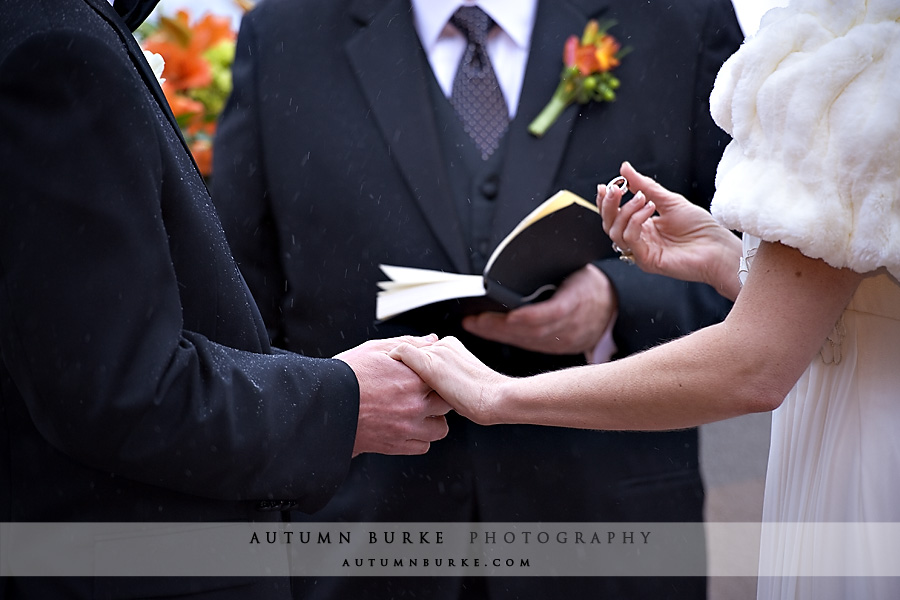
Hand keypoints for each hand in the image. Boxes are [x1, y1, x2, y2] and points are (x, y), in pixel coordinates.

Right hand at [335, 335, 450, 455]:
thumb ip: (409, 344)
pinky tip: (408, 426)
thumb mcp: (377, 349)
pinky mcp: (395, 446)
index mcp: (413, 380)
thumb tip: (432, 340)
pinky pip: (423, 446)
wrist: (325, 404)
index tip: (430, 375)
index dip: (438, 376)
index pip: (444, 379)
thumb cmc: (347, 375)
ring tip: (419, 412)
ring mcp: (407, 428)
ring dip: (434, 420)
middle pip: (447, 403)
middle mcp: (414, 406)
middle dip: (439, 397)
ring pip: (440, 429)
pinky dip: (420, 438)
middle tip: (426, 393)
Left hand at [390, 336, 508, 425]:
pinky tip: (386, 371)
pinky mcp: (429, 363)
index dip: (409, 362)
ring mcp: (435, 353)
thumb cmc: (481, 399)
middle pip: (412, 347)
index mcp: (450, 346)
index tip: (399, 372)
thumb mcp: (461, 385)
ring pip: (404, 348)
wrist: (494, 398)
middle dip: (400, 361)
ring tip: (385, 376)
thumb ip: (446, 380)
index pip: (422, 348)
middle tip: (388, 375)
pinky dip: (391, 358)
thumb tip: (436, 390)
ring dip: (394, 362)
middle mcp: (442, 345)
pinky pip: (401, 352)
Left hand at [461, 263, 615, 354]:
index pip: (554, 311)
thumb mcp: (577, 268)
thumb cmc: (589, 283)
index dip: (531, 316)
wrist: (613, 307)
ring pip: (529, 341)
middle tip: (474, 319)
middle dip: (500, 326)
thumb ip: (553, 267)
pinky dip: (509, 339)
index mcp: (579, 299)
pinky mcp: (560, 348)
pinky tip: (490, 332)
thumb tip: (518, 260)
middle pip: (533, 330)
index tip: (510, 315)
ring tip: (474, 324)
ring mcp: (567, 340)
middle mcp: (573, 324)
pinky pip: (531, 345)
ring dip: (498, 334)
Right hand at [599, 161, 741, 299]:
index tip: (605, 186)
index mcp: (642, 226)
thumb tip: (624, 168)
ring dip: (626, 211)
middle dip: (608, 205)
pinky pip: (630, 239)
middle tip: (616, 189)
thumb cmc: (700, 227)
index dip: (606, 201)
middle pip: (609, 224)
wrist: (718, 248)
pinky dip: (635, 221)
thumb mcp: (669, 200)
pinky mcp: (646, 261)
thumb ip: (644, 186)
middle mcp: (639, 239)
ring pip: (615, 232)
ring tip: (644, 199)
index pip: (615, 215)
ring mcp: (641, 251)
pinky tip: (649, 210)